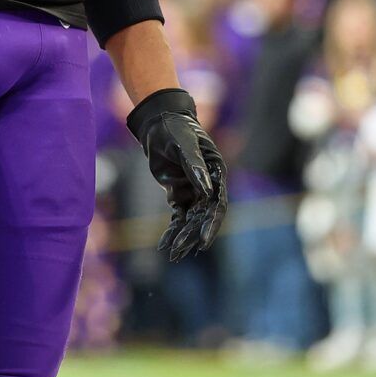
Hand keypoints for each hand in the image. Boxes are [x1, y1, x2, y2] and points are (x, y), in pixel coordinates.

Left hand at [126, 88, 226, 260]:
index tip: (203, 241)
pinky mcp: (179, 192)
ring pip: (191, 219)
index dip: (211, 224)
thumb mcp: (183, 144)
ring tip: (173, 254)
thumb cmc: (174, 128)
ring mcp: (194, 189)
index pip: (217, 204)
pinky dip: (172, 229)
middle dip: (193, 235)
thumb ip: (195, 166)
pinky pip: (178, 215)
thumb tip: (207, 191)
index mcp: (216, 172)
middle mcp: (208, 184)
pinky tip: (165, 244)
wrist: (157, 122)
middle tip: (180, 252)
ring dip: (183, 236)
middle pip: (204, 215)